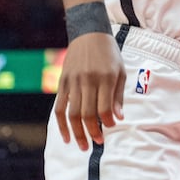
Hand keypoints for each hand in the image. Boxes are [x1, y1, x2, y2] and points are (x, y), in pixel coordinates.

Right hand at [54, 33, 125, 149]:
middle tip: (98, 143)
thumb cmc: (109, 54)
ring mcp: (73, 82)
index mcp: (105, 77)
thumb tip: (118, 118)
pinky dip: (62, 125)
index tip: (109, 129)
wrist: (88, 33)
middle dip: (93, 132)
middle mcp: (88, 80)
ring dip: (78, 133)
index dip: (107, 122)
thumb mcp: (120, 71)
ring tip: (84, 146)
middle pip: (87, 113)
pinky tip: (67, 137)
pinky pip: (59, 108)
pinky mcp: (62, 83)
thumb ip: (118, 96)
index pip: (104, 107)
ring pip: (72, 114)